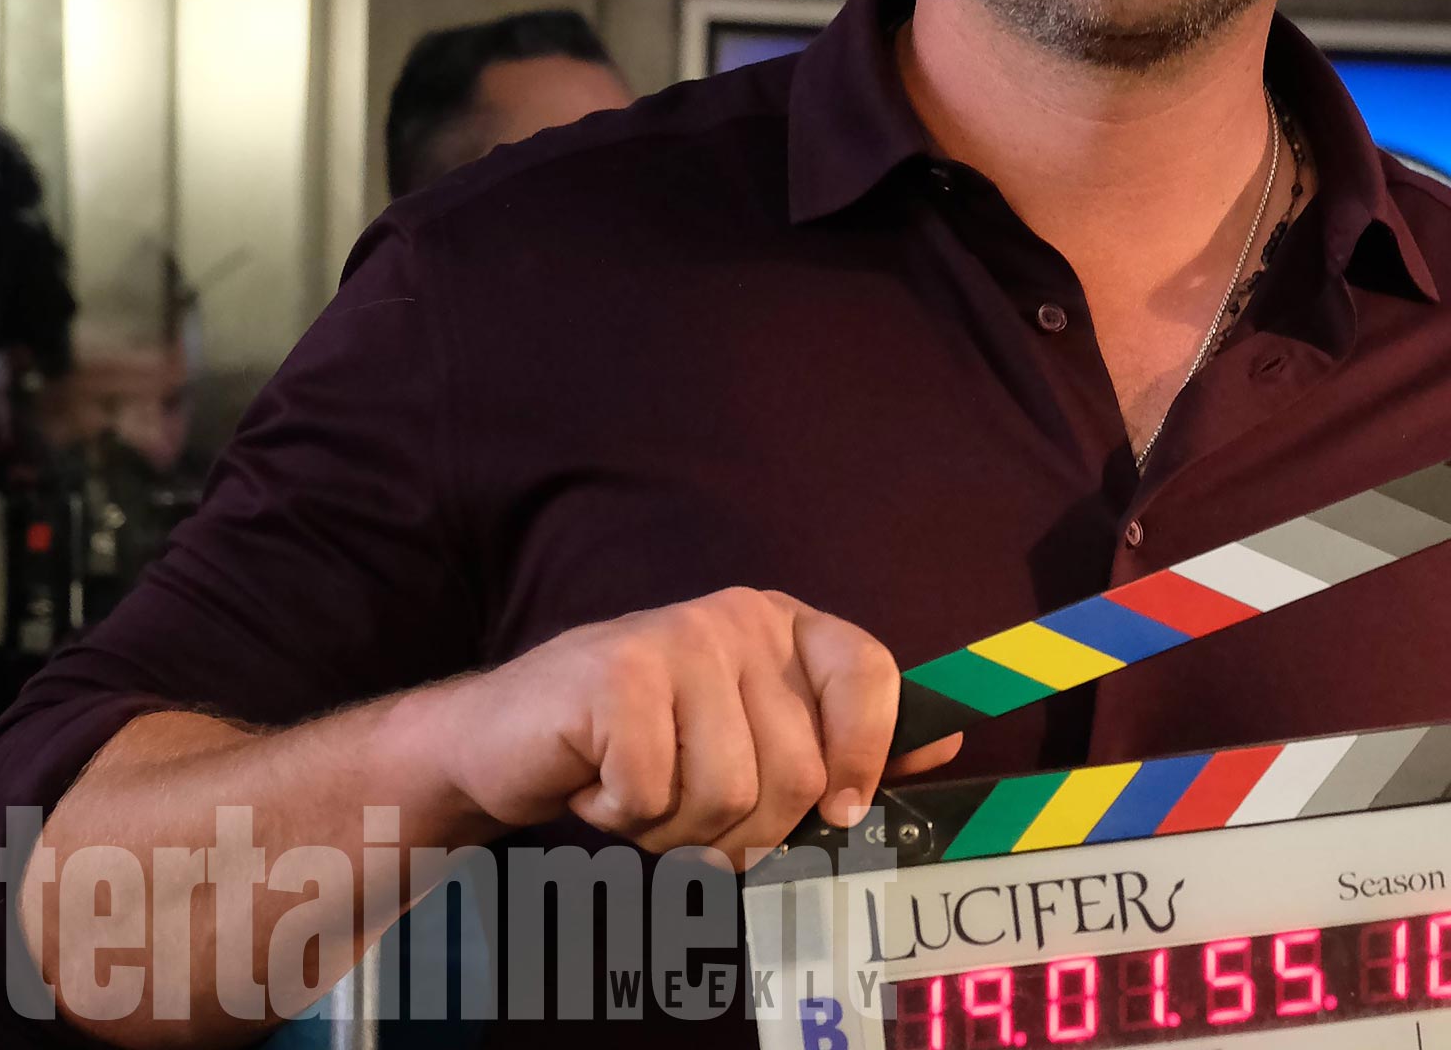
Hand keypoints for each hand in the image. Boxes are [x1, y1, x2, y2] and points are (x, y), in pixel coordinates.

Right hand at [411, 588, 960, 860]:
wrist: (506, 738)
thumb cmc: (639, 748)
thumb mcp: (748, 739)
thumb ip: (841, 743)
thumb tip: (944, 744)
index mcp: (785, 626)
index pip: (871, 675)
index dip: (865, 757)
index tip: (837, 815)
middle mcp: (739, 618)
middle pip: (798, 772)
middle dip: (743, 831)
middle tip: (688, 812)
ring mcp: (677, 637)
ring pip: (729, 795)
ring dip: (677, 831)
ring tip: (640, 793)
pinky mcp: (616, 672)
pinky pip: (655, 793)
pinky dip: (623, 816)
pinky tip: (598, 782)